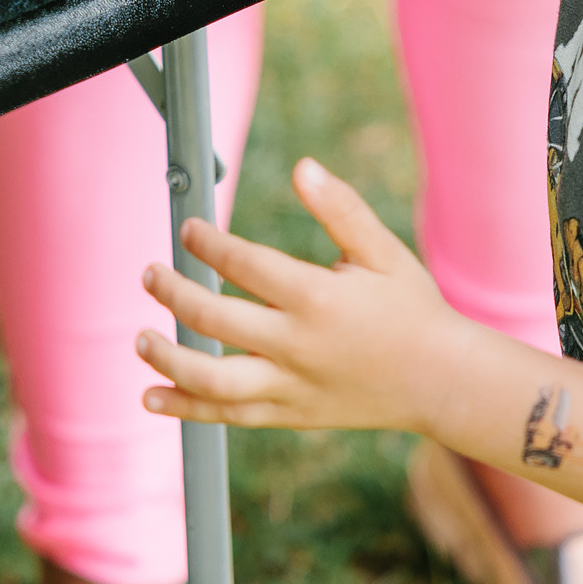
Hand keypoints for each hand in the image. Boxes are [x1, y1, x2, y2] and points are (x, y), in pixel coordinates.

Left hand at [136, 157, 476, 436]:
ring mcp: (291, 386)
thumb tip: (303, 167)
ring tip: (141, 338)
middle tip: (150, 274)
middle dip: (173, 293)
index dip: (208, 243)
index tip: (190, 229)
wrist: (442, 382)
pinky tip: (152, 396)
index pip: (245, 264)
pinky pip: (228, 416)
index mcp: (318, 299)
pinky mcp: (289, 414)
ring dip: (169, 359)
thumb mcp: (383, 251)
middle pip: (215, 319)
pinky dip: (186, 409)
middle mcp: (298, 346)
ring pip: (213, 380)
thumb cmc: (412, 310)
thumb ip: (340, 208)